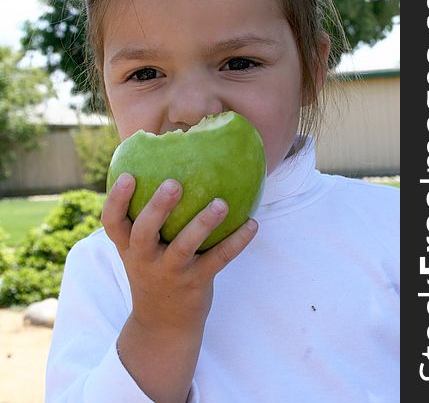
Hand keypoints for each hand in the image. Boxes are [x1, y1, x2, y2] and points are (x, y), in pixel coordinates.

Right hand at [101, 173, 258, 333]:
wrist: (163, 325)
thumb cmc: (153, 272)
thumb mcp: (140, 251)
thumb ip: (146, 219)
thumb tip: (167, 168)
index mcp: (129, 247)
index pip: (112, 222)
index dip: (116, 199)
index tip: (127, 176)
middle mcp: (145, 259)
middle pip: (144, 231)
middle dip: (158, 207)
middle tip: (174, 183)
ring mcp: (170, 272)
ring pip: (184, 246)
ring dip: (203, 223)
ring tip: (221, 203)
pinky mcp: (195, 283)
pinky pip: (217, 260)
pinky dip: (236, 242)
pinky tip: (252, 224)